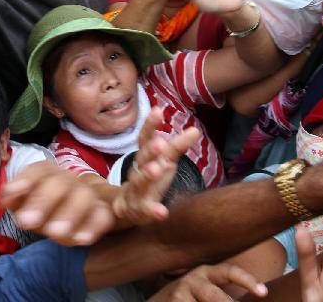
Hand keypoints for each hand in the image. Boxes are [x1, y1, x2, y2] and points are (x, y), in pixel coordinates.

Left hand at [0, 160, 114, 245]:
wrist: (78, 216)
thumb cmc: (45, 210)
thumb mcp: (25, 205)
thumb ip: (14, 199)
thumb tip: (4, 198)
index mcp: (49, 175)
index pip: (40, 170)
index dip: (25, 180)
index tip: (10, 197)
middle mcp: (70, 181)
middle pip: (60, 182)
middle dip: (43, 200)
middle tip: (28, 222)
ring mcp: (89, 196)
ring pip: (84, 196)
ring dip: (69, 213)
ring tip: (54, 233)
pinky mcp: (102, 212)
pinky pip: (103, 216)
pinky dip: (93, 226)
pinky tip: (80, 240)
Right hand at [112, 107, 200, 225]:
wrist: (128, 207)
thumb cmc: (150, 179)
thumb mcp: (164, 160)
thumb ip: (178, 146)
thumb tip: (195, 130)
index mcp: (144, 157)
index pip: (145, 138)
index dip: (150, 125)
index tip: (157, 110)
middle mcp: (138, 171)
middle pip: (142, 158)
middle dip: (150, 150)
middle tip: (159, 143)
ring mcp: (136, 190)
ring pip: (139, 182)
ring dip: (147, 175)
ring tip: (156, 169)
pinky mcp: (138, 210)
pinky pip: (144, 210)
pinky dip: (152, 211)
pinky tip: (162, 212)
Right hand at [148, 263, 267, 300]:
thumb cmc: (185, 301)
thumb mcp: (204, 294)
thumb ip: (222, 296)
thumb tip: (250, 298)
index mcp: (206, 273)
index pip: (229, 271)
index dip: (247, 280)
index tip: (264, 293)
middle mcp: (193, 278)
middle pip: (216, 296)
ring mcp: (180, 292)